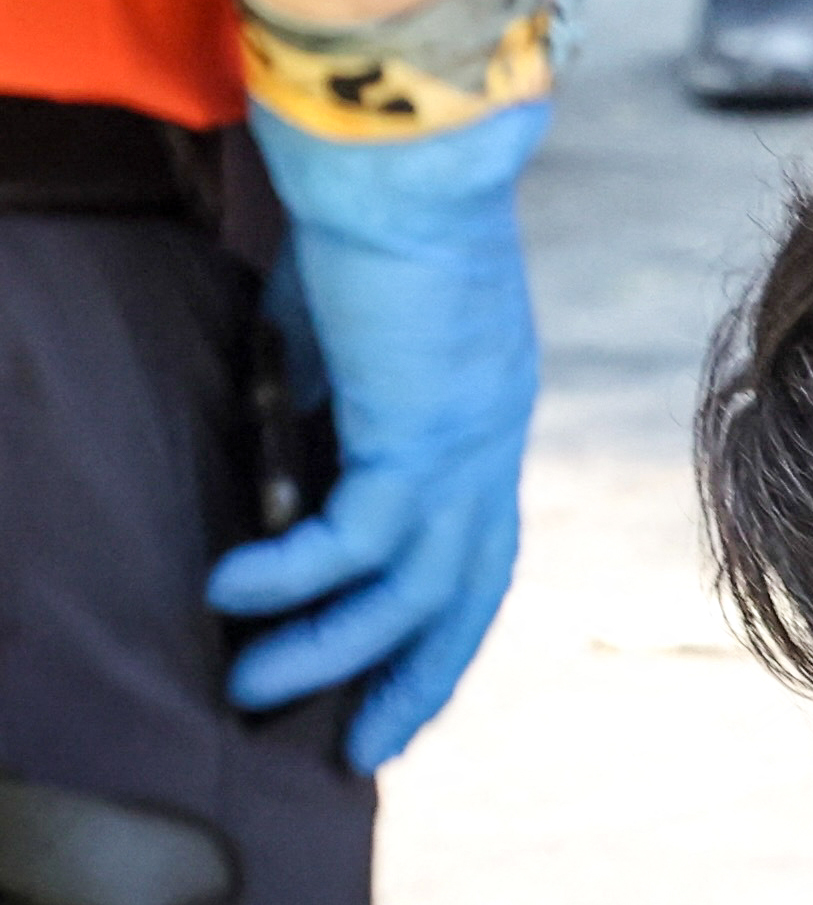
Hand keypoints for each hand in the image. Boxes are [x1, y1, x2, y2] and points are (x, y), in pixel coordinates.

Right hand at [208, 102, 545, 769]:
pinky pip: (356, 539)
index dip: (438, 625)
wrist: (397, 156)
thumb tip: (280, 473)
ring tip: (251, 690)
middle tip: (357, 749)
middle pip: (467, 593)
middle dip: (412, 677)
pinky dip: (296, 578)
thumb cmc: (360, 221)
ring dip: (331, 650)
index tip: (395, 679)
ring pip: (412, 590)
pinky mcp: (418, 430)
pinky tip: (231, 593)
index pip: (476, 549)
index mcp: (481, 418)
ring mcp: (465, 442)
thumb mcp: (337, 336)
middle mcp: (489, 441)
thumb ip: (321, 407)